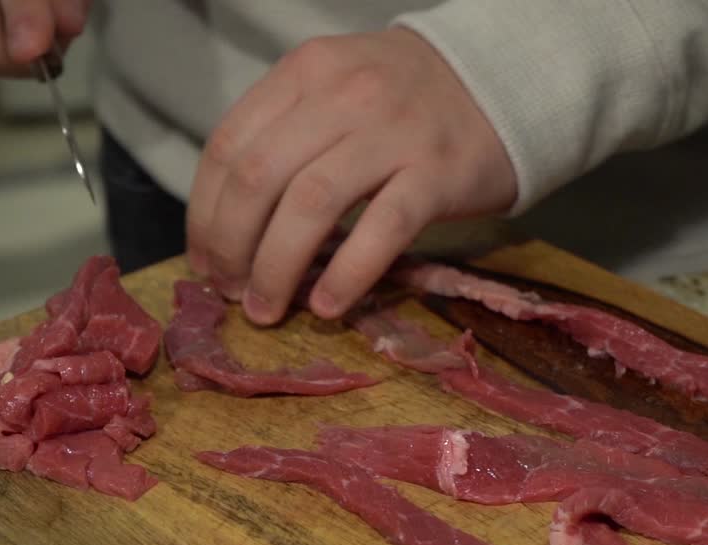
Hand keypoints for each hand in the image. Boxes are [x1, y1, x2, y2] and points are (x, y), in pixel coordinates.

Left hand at [186, 28, 517, 324]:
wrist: (503, 84)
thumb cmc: (407, 101)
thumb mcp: (337, 87)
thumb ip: (286, 132)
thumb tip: (229, 221)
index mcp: (306, 73)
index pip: (229, 146)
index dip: (204, 212)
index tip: (205, 258)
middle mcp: (344, 96)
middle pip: (259, 179)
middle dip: (231, 246)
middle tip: (230, 290)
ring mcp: (392, 134)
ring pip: (310, 206)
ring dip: (276, 268)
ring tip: (267, 307)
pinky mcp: (437, 173)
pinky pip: (381, 230)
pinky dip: (347, 273)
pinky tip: (328, 305)